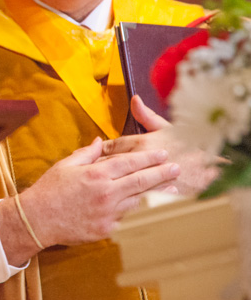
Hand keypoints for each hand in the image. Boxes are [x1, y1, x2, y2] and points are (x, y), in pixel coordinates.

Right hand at [0, 137, 177, 264]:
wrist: (38, 219)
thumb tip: (101, 142)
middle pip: (141, 180)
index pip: (129, 162)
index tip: (162, 154)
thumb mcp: (66, 165)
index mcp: (96, 174)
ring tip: (173, 187)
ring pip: (141, 200)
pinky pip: (129, 218)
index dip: (148, 157)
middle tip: (177, 167)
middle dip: (161, 173)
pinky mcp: (107, 229)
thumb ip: (87, 153)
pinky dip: (143, 211)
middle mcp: (106, 192)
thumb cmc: (50, 190)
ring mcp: (108, 212)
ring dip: (159, 193)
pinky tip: (154, 207)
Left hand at [100, 95, 218, 195]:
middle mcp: (139, 160)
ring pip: (117, 182)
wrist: (211, 171)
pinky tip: (115, 200)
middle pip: (108, 165)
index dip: (99, 151)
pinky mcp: (151, 194)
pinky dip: (121, 198)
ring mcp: (144, 178)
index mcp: (140, 142)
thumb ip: (146, 116)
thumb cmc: (190, 148)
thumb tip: (134, 99)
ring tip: (97, 186)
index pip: (109, 147)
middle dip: (96, 169)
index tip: (92, 155)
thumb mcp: (168, 128)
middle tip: (87, 172)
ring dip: (106, 184)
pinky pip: (131, 197)